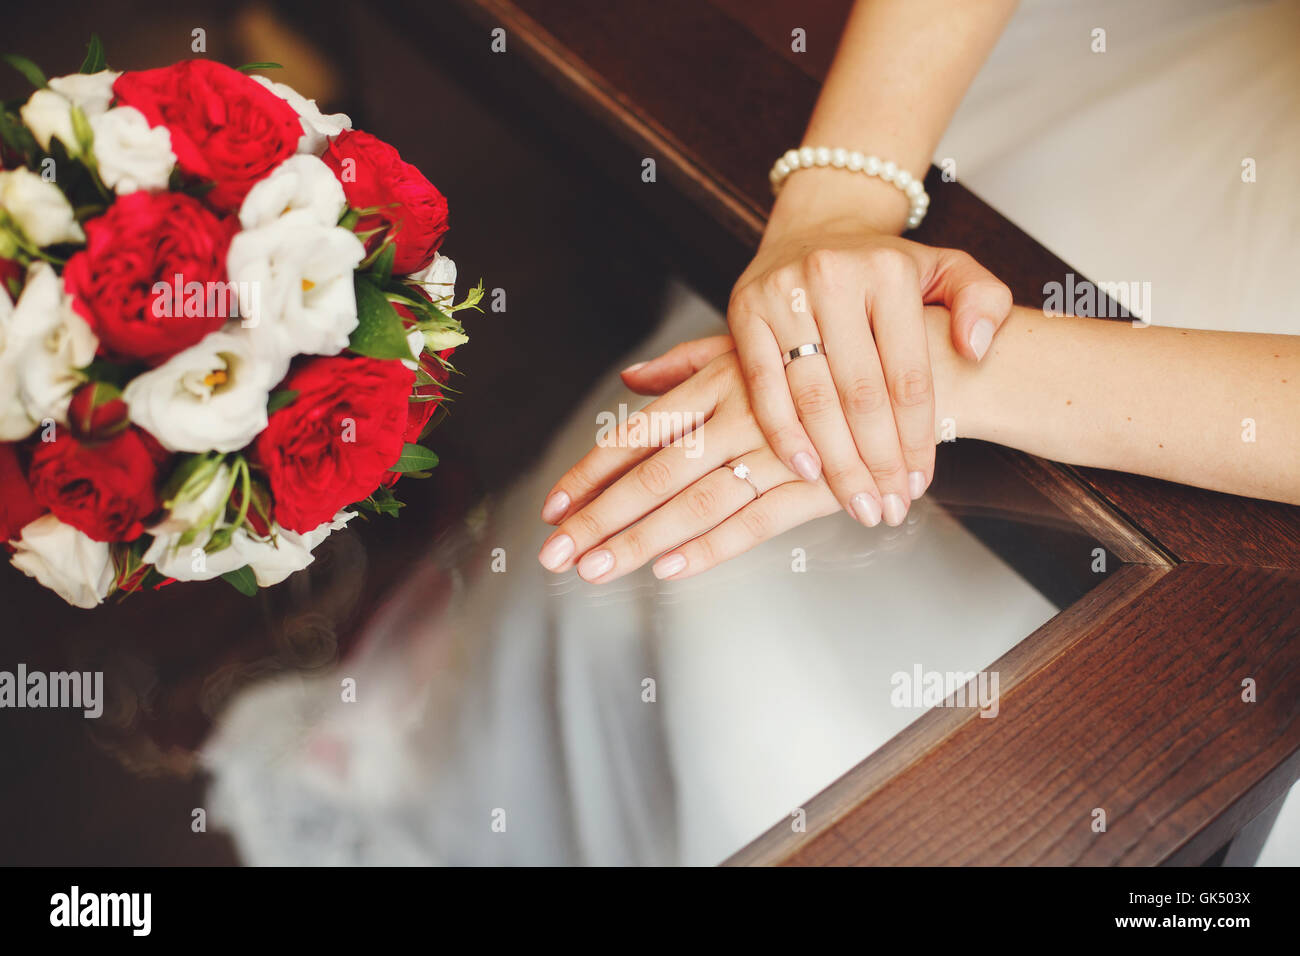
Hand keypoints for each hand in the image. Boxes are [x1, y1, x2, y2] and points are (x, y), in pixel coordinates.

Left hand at [535, 337, 845, 582]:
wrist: (918, 368)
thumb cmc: (828, 356)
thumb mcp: (756, 346)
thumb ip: (689, 364)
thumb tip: (631, 379)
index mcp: (718, 380)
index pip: (638, 433)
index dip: (592, 473)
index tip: (553, 506)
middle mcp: (740, 414)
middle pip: (654, 474)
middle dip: (600, 518)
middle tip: (555, 554)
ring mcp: (778, 451)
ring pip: (695, 502)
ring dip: (642, 540)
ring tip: (598, 569)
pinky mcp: (817, 485)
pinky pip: (756, 521)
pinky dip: (712, 545)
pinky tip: (671, 568)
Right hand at [726, 216, 1009, 527]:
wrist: (817, 227)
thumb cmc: (885, 265)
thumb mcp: (949, 269)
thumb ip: (984, 302)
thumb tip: (975, 349)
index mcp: (889, 271)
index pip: (907, 374)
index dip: (917, 438)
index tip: (920, 483)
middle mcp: (833, 278)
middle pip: (860, 395)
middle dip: (877, 462)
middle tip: (888, 509)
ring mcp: (784, 296)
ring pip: (813, 397)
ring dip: (835, 462)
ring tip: (857, 504)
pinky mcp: (744, 313)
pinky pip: (764, 387)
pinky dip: (784, 434)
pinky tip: (806, 471)